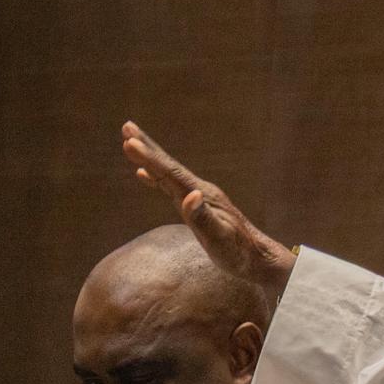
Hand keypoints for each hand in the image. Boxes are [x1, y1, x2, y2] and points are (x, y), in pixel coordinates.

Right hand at [120, 122, 296, 297]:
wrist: (256, 257)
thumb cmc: (238, 251)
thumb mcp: (220, 238)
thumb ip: (204, 218)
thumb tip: (191, 196)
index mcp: (202, 195)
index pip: (171, 174)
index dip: (150, 158)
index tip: (129, 142)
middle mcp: (200, 190)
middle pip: (169, 165)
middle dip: (147, 146)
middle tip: (127, 126)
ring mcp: (199, 196)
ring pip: (168, 172)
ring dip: (150, 157)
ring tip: (131, 142)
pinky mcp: (198, 205)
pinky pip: (170, 186)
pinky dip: (155, 177)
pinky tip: (143, 174)